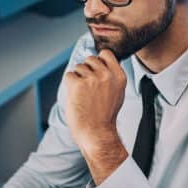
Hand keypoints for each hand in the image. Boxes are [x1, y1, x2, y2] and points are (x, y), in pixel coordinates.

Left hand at [64, 49, 127, 183]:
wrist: (96, 133)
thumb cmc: (104, 117)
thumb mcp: (117, 93)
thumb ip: (110, 76)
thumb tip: (99, 62)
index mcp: (118, 77)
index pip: (106, 54)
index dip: (98, 61)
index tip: (96, 71)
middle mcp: (106, 75)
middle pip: (90, 59)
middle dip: (86, 70)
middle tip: (88, 88)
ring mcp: (92, 78)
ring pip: (78, 67)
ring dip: (78, 79)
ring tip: (84, 96)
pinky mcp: (77, 83)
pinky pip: (69, 75)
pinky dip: (70, 85)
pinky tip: (76, 97)